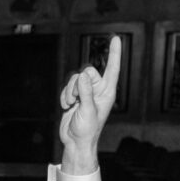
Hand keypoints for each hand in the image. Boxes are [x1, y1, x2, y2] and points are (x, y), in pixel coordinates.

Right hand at [58, 34, 120, 169]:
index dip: (114, 53)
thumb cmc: (87, 130)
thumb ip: (86, 92)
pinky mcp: (74, 97)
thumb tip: (83, 75)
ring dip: (69, 92)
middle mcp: (97, 90)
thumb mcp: (88, 110)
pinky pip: (66, 88)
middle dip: (78, 84)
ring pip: (74, 79)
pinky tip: (67, 107)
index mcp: (107, 92)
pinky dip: (63, 97)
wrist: (75, 142)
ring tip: (71, 105)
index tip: (115, 38)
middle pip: (86, 72)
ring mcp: (85, 93)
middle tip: (76, 99)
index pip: (112, 68)